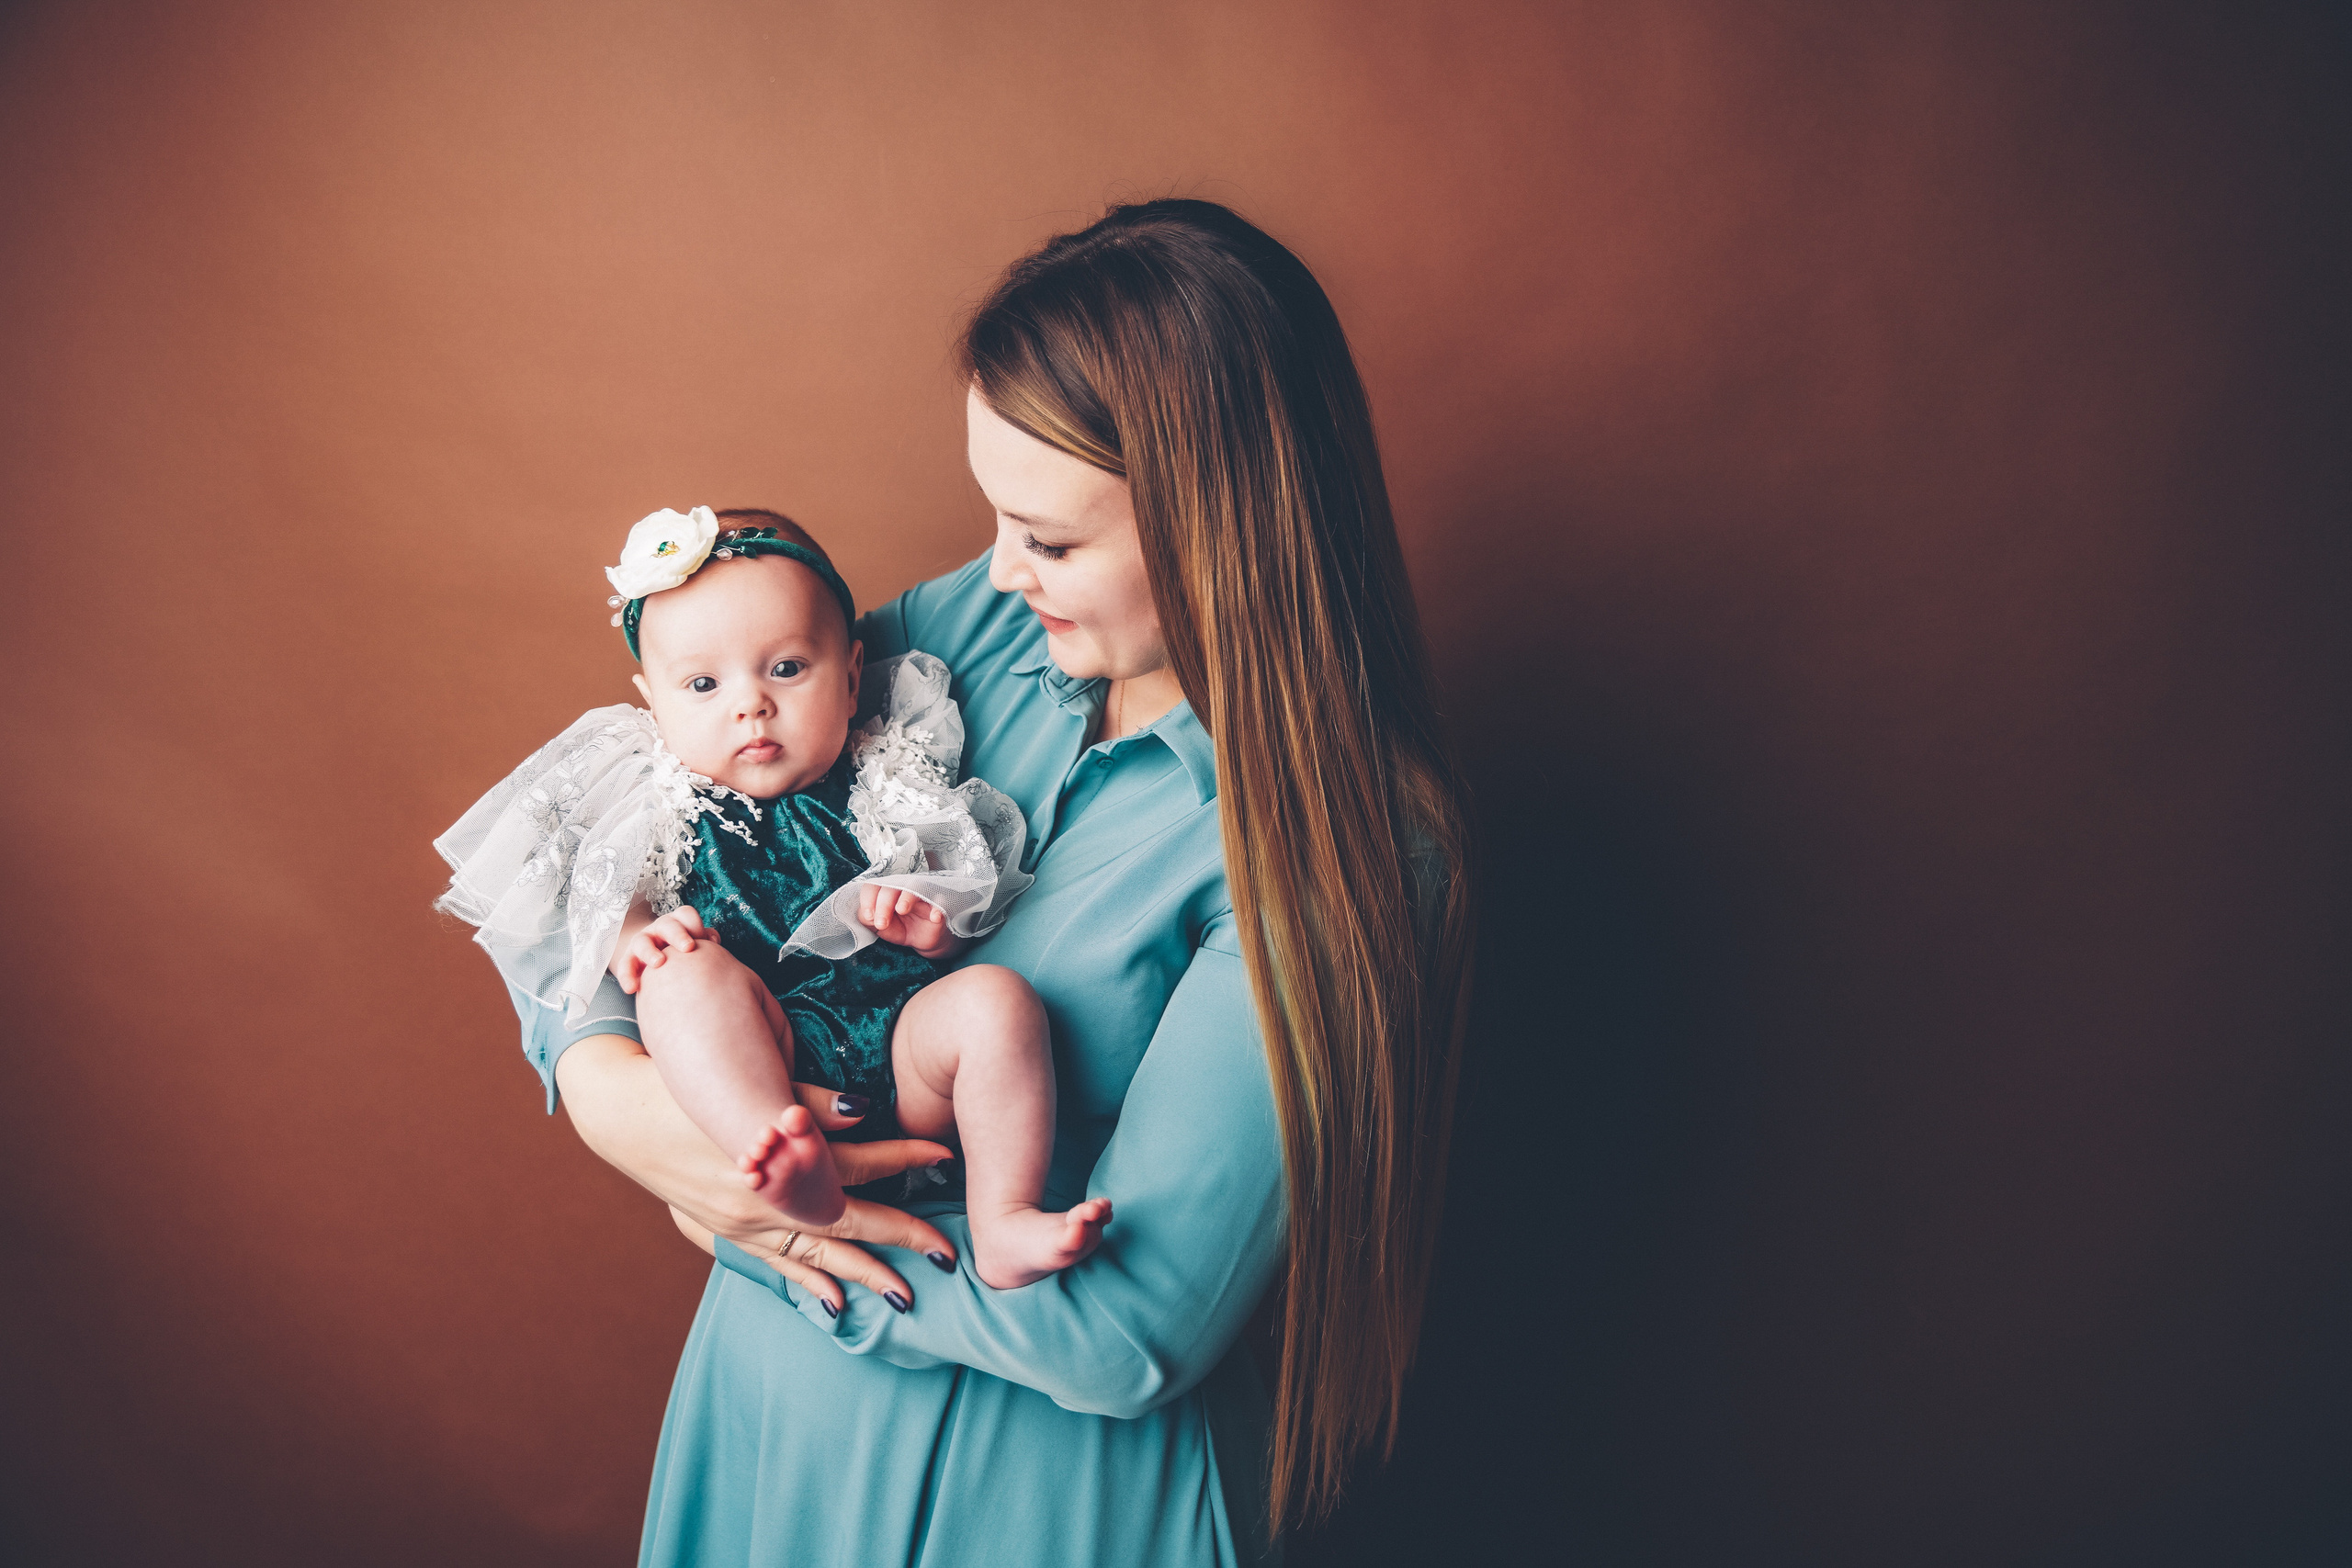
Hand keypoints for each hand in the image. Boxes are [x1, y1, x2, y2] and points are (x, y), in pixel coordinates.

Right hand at [557, 1036, 958, 1316]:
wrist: (619, 1111)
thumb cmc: (684, 1084)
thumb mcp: (745, 1084)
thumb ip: (805, 1099)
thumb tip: (864, 1111)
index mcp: (772, 1158)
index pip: (855, 1162)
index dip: (904, 1157)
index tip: (944, 1155)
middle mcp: (762, 1200)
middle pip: (846, 1222)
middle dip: (899, 1238)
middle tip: (947, 1254)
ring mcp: (741, 1223)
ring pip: (815, 1254)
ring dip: (862, 1275)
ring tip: (906, 1295)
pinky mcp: (723, 1230)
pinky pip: (774, 1265)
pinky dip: (807, 1283)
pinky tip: (835, 1305)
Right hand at [613, 905, 722, 993]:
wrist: (654, 955)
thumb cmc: (681, 949)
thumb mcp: (693, 940)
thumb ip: (704, 939)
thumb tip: (714, 942)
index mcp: (678, 922)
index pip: (686, 915)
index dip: (695, 925)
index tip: (705, 941)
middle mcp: (659, 929)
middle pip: (667, 925)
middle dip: (678, 934)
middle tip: (688, 947)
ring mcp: (643, 941)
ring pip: (642, 942)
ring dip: (650, 952)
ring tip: (658, 963)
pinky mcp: (629, 958)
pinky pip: (625, 965)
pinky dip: (627, 976)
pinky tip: (631, 989)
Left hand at [857, 884, 961, 959]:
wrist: (924, 940)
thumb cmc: (901, 927)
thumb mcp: (881, 927)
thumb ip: (869, 920)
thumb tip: (866, 915)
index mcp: (886, 892)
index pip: (873, 886)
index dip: (868, 899)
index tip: (868, 916)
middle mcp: (903, 889)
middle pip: (892, 887)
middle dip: (883, 905)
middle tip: (881, 924)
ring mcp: (922, 895)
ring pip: (915, 887)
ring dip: (907, 898)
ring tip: (901, 910)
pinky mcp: (939, 905)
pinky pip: (941, 902)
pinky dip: (938, 908)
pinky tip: (934, 917)